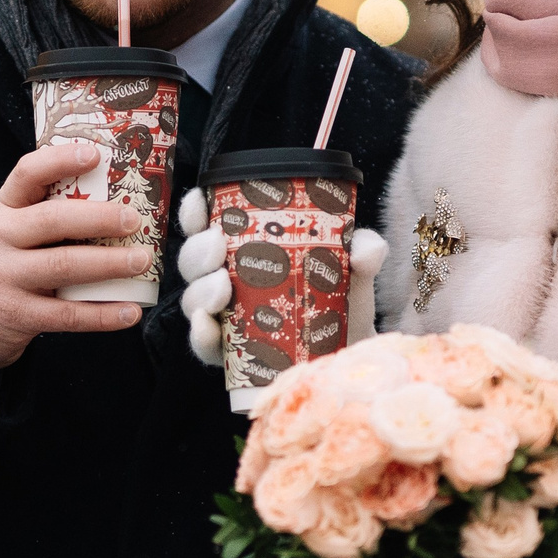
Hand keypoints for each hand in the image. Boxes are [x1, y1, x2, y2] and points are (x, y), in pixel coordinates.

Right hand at [0, 140, 151, 382]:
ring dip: (109, 264)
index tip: (96, 155)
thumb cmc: (1, 262)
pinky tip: (129, 311)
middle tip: (134, 220)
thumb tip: (115, 193)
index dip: (61, 160)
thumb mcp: (8, 228)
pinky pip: (67, 315)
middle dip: (100, 218)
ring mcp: (4, 277)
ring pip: (64, 266)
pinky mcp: (17, 315)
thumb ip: (44, 211)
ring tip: (142, 261)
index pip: (28, 173)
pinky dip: (103, 315)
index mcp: (1, 208)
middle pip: (53, 220)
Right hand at [174, 187, 389, 374]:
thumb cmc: (341, 301)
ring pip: (193, 300)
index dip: (194, 211)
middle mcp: (227, 282)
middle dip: (197, 250)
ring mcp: (225, 319)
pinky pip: (204, 345)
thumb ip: (364, 249)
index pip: (208, 225)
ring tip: (222, 287)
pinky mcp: (232, 357)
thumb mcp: (354, 268)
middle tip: (217, 244)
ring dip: (200, 290)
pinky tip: (208, 326)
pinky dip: (200, 334)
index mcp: (245, 250)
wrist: (352, 353)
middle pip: (194, 261)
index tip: (198, 201)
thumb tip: (364, 249)